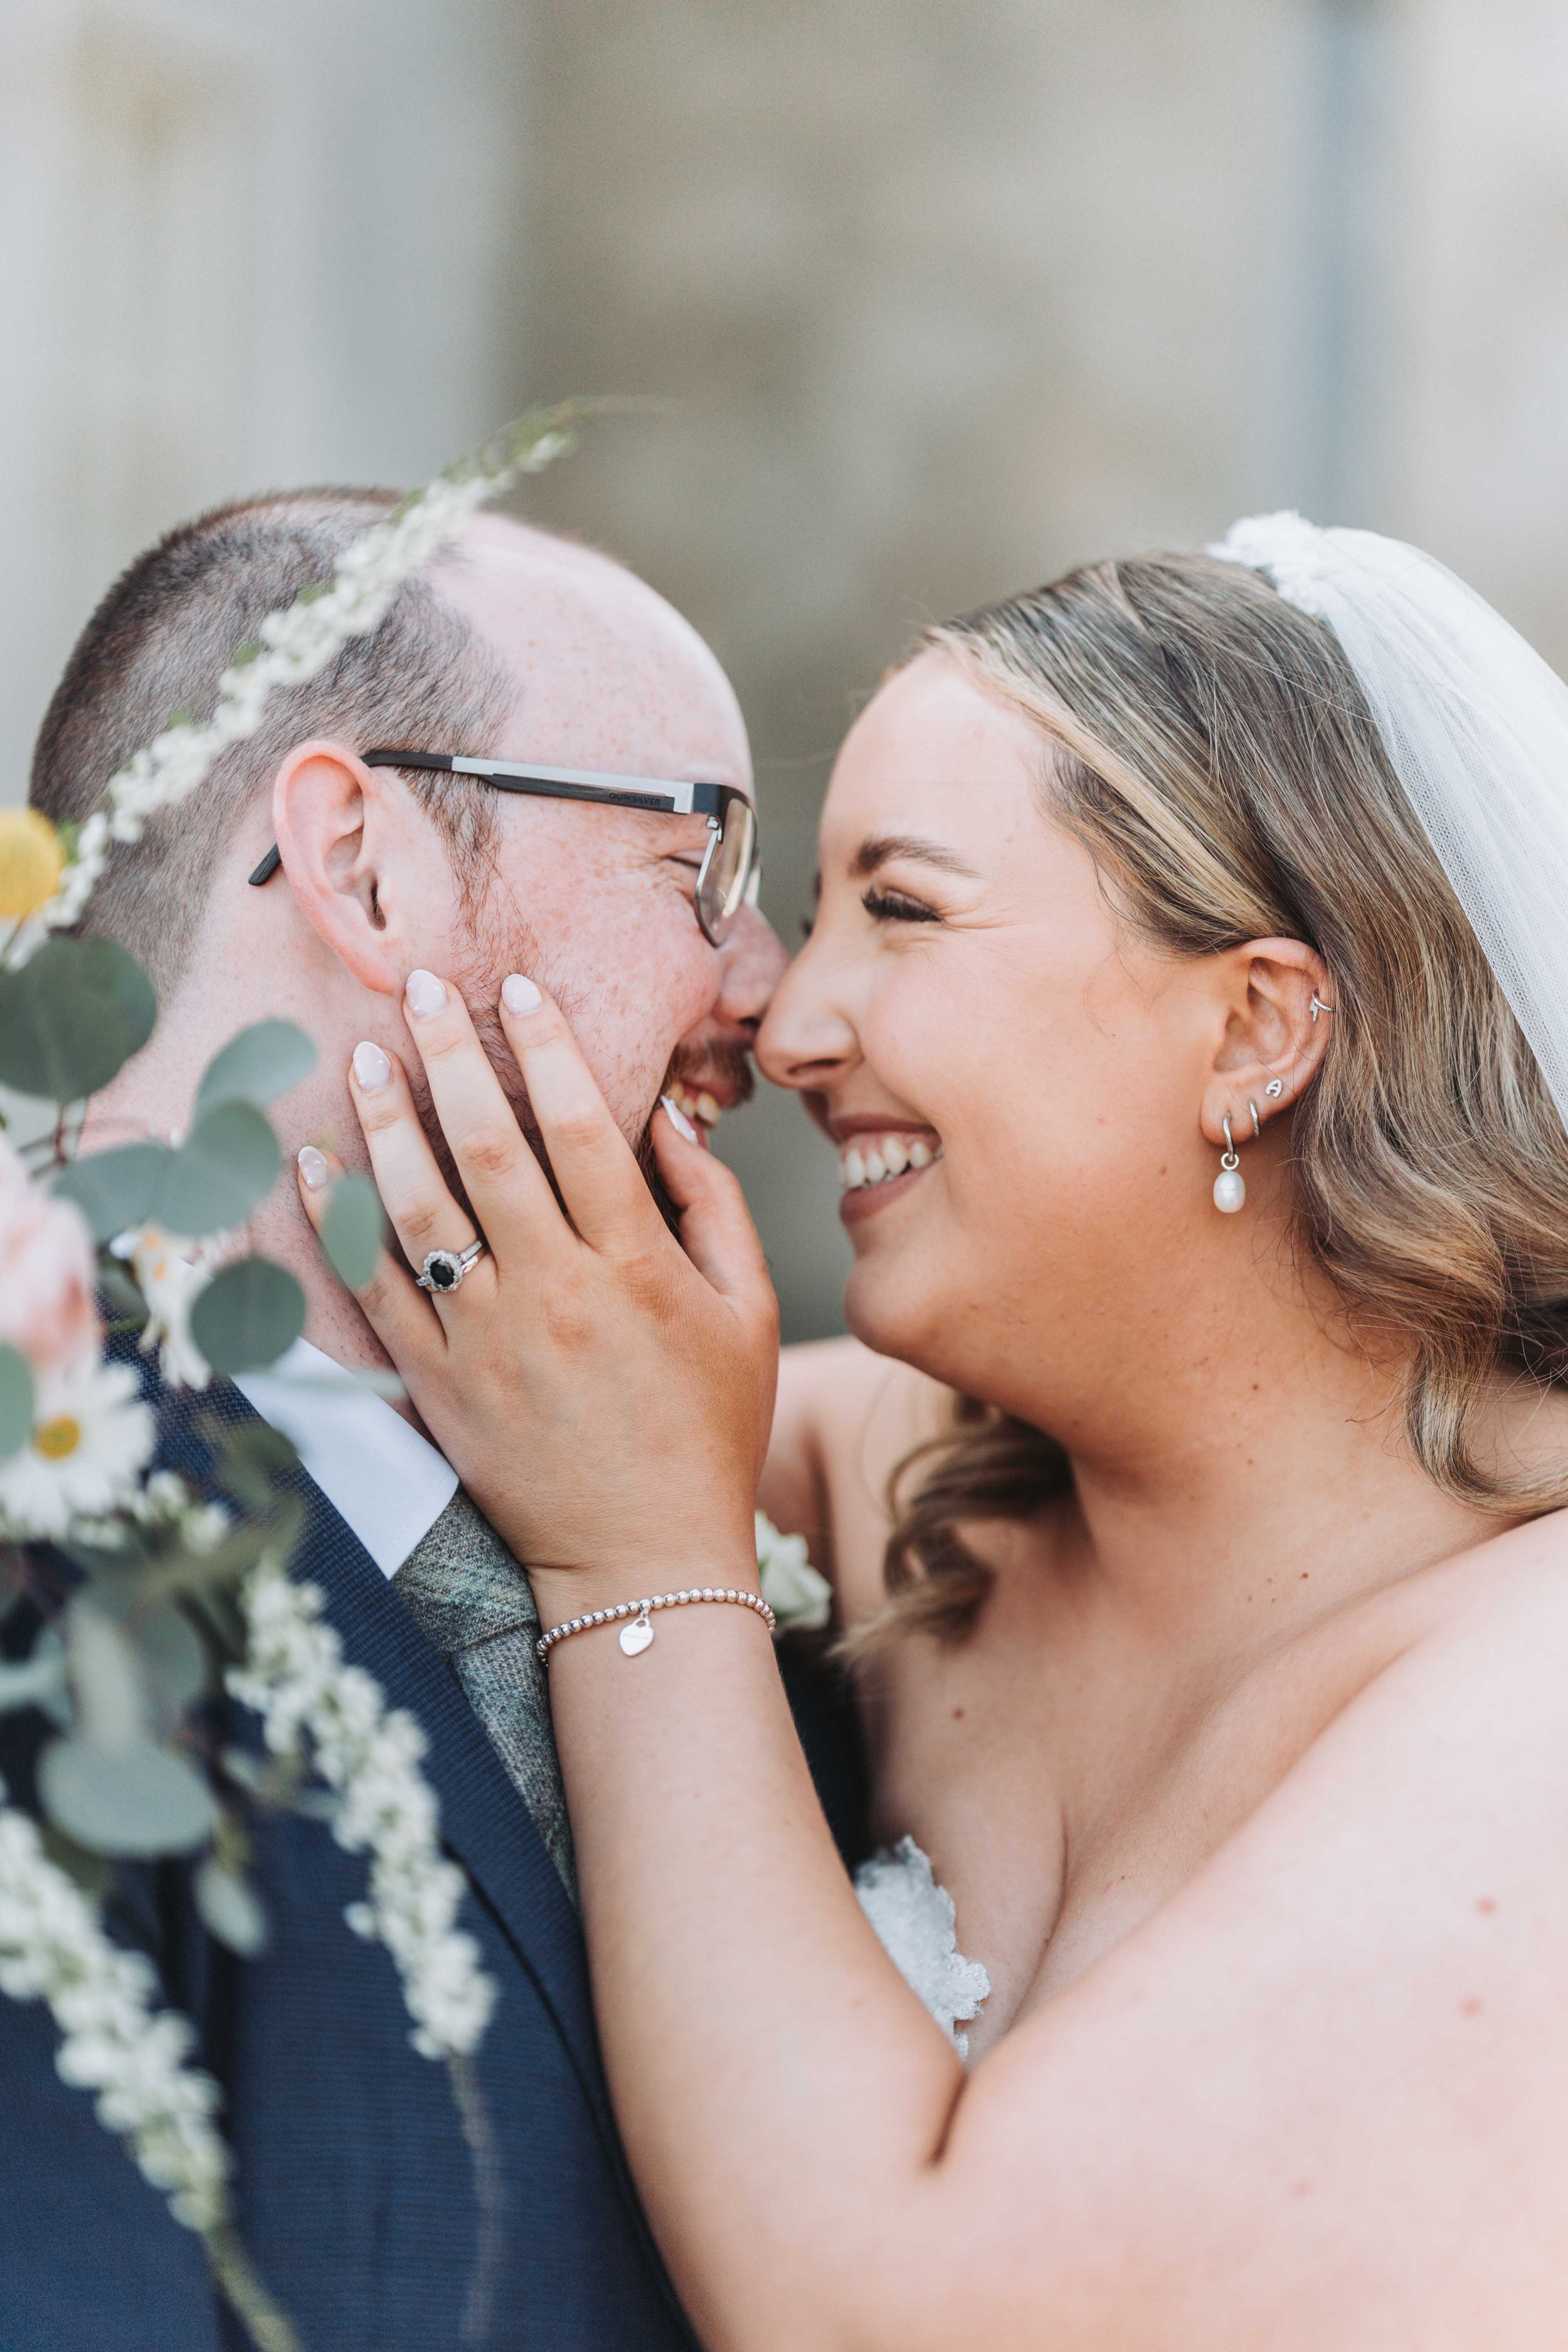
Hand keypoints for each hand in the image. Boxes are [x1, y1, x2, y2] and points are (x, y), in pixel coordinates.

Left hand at [298, 971, 778, 1608]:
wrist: (647, 1559)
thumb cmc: (709, 1431)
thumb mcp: (749, 1313)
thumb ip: (714, 1207)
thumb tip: (665, 1120)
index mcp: (636, 1267)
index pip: (584, 1126)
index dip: (548, 1047)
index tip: (518, 988)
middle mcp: (555, 1292)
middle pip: (489, 1146)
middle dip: (451, 1054)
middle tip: (419, 987)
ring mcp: (487, 1341)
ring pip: (419, 1207)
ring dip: (386, 1121)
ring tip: (364, 1056)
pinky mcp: (438, 1387)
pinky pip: (373, 1290)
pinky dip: (338, 1224)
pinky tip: (314, 1168)